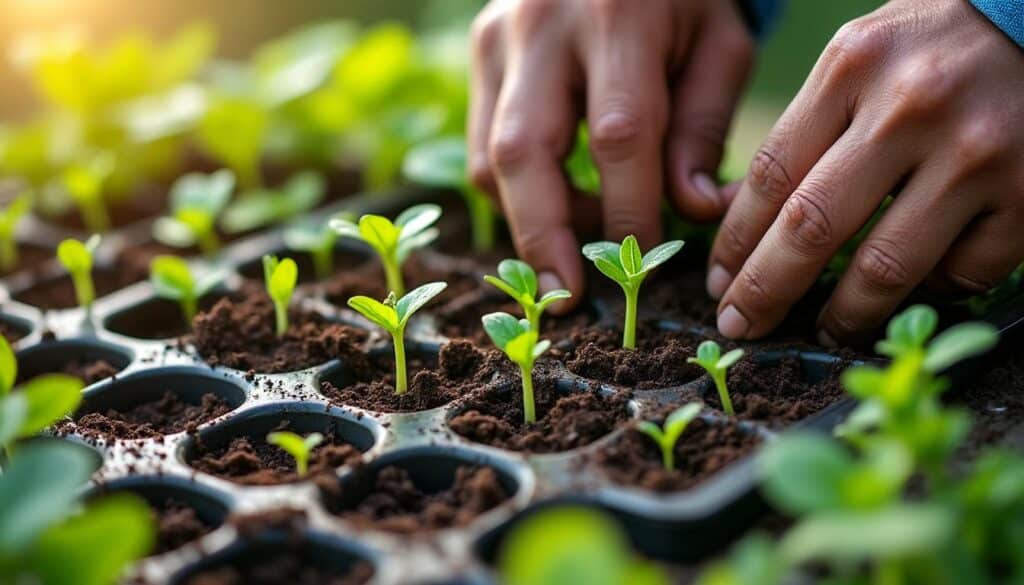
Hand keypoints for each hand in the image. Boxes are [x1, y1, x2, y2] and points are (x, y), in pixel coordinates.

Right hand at [469, 0, 753, 305]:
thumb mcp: (719, 43)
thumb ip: (704, 127)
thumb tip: (690, 212)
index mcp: (619, 14)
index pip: (619, 137)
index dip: (628, 214)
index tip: (641, 268)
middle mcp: (542, 22)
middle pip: (525, 153)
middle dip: (544, 238)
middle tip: (562, 299)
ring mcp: (498, 34)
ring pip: (492, 158)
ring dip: (532, 217)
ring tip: (583, 234)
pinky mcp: (479, 48)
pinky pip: (483, 144)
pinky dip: (517, 190)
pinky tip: (561, 197)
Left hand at [708, 0, 1023, 344]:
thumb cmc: (933, 44)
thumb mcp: (859, 58)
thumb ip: (806, 128)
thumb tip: (740, 215)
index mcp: (852, 66)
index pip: (772, 175)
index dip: (735, 241)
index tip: (719, 281)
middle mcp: (910, 108)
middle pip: (812, 226)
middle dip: (765, 290)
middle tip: (742, 325)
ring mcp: (974, 152)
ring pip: (885, 267)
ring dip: (845, 315)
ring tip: (825, 331)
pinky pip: (964, 273)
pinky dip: (933, 293)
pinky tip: (914, 293)